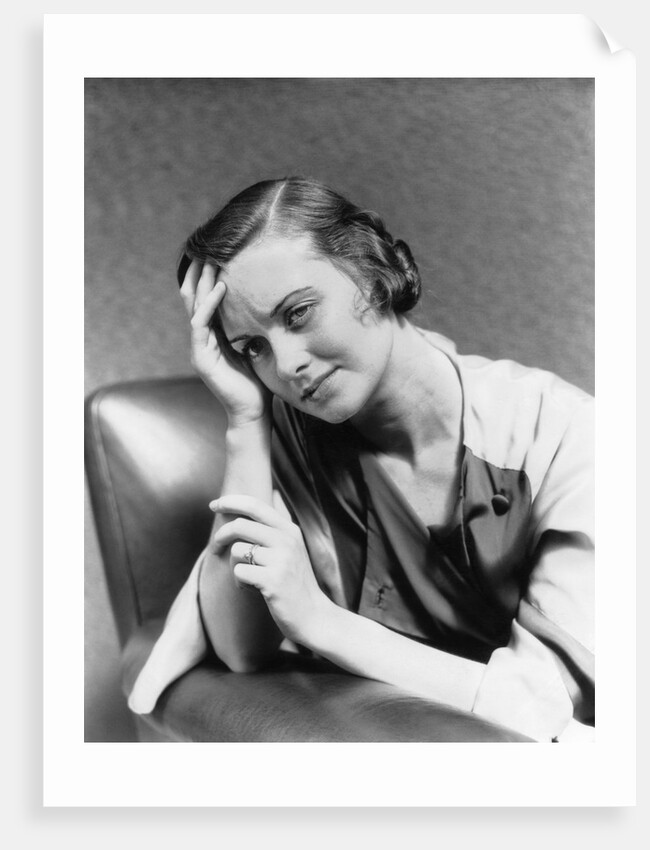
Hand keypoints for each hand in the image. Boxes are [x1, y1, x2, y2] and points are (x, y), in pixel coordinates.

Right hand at [180, 259, 269, 425]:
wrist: (253, 411)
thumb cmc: (257, 380)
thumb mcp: (255, 345)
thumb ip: (251, 326)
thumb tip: (267, 301)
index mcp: (212, 334)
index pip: (204, 298)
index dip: (206, 275)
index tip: (215, 251)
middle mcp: (201, 338)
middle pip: (193, 296)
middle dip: (198, 271)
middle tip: (205, 246)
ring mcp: (199, 347)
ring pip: (194, 306)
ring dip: (202, 281)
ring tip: (210, 259)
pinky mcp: (201, 357)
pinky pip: (200, 325)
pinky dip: (209, 305)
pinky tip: (221, 288)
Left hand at [210, 494, 330, 645]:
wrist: (313, 616)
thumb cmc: (297, 581)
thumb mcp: (295, 546)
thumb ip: (282, 520)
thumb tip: (274, 492)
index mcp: (290, 530)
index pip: (255, 505)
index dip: (230, 501)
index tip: (214, 505)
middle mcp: (286, 541)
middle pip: (239, 526)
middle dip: (220, 536)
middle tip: (215, 548)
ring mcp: (281, 560)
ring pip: (236, 552)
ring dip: (235, 566)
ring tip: (249, 578)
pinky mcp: (272, 581)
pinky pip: (238, 573)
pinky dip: (240, 583)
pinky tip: (253, 589)